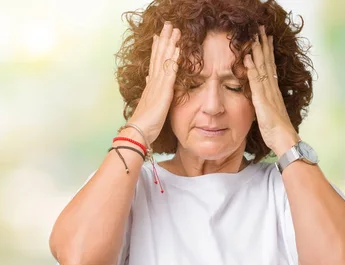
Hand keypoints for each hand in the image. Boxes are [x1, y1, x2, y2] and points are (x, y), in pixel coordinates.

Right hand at [127, 22, 180, 144]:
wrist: (138, 132)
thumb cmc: (145, 122)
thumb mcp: (149, 102)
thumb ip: (150, 89)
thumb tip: (149, 77)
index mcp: (151, 85)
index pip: (155, 62)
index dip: (158, 48)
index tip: (160, 35)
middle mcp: (153, 82)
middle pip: (158, 56)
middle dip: (164, 40)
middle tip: (168, 25)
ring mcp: (158, 86)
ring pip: (163, 60)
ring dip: (170, 45)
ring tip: (175, 31)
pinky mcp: (163, 93)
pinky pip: (169, 74)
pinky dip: (172, 61)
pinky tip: (177, 51)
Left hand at [244, 25, 299, 156]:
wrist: (285, 141)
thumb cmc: (278, 133)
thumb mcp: (269, 116)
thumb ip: (265, 106)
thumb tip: (261, 101)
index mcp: (273, 92)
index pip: (269, 68)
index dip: (267, 53)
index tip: (265, 39)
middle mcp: (272, 90)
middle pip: (267, 63)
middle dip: (264, 45)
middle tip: (262, 29)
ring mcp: (268, 94)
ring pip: (263, 68)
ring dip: (259, 51)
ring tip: (255, 36)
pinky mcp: (263, 101)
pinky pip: (257, 82)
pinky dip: (252, 69)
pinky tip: (248, 57)